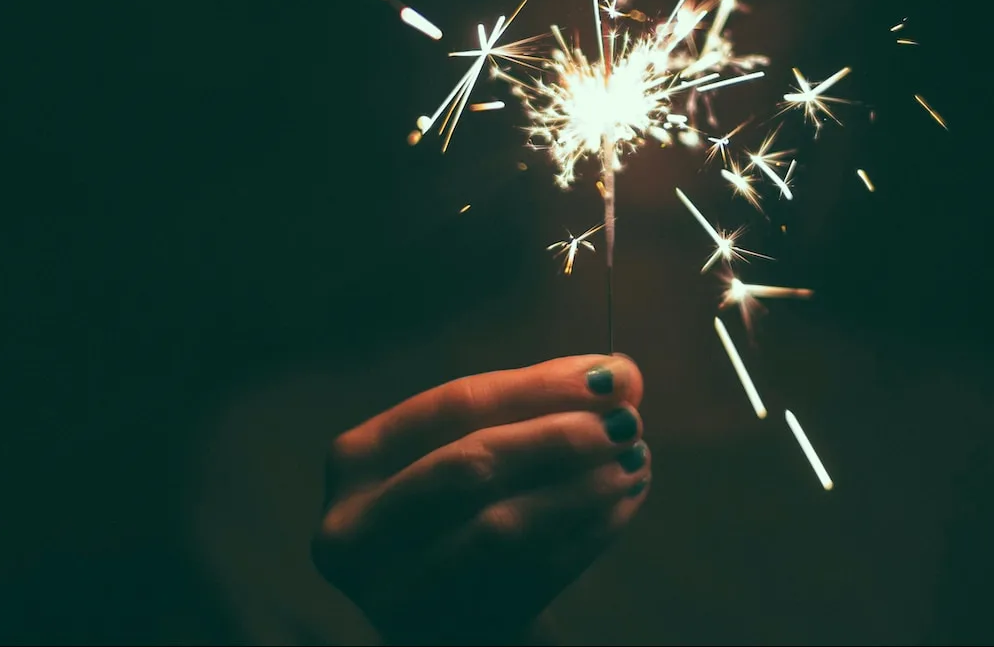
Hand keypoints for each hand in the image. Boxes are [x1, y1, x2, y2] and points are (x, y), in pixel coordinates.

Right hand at [311, 354, 650, 644]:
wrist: (442, 605)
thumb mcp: (471, 441)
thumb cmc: (457, 503)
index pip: (456, 405)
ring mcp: (398, 590)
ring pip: (503, 527)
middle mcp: (358, 528)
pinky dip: (588, 534)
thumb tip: (620, 373)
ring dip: (583, 489)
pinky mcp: (446, 631)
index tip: (612, 374)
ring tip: (636, 461)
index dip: (540, 385)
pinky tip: (623, 504)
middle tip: (627, 422)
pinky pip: (532, 577)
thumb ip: (536, 401)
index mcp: (358, 460)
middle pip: (472, 465)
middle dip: (560, 439)